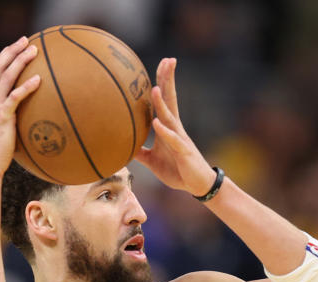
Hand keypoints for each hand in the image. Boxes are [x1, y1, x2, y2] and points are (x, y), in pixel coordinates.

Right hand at [0, 37, 41, 175]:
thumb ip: (3, 117)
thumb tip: (21, 115)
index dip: (1, 57)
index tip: (13, 47)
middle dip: (11, 51)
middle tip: (26, 40)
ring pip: (6, 76)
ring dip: (21, 61)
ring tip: (35, 51)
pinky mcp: (1, 117)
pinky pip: (15, 97)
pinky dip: (27, 86)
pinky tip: (39, 80)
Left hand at [135, 58, 215, 195]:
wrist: (196, 185)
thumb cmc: (176, 169)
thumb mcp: (152, 160)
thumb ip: (139, 151)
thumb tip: (121, 147)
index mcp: (169, 127)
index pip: (165, 99)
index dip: (163, 81)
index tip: (162, 62)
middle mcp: (175, 128)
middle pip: (171, 99)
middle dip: (169, 80)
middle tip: (168, 60)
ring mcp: (180, 138)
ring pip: (170, 117)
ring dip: (162, 103)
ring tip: (155, 88)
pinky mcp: (183, 152)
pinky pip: (173, 140)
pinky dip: (165, 132)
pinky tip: (157, 123)